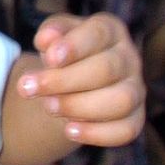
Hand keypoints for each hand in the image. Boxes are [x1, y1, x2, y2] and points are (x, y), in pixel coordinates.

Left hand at [15, 14, 144, 149]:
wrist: (71, 84)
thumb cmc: (63, 54)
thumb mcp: (53, 38)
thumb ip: (50, 33)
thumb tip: (47, 39)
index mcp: (111, 30)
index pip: (99, 33)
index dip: (75, 46)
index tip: (49, 59)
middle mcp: (129, 58)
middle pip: (106, 69)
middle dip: (64, 81)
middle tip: (28, 88)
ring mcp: (136, 90)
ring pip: (120, 101)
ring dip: (80, 106)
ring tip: (48, 107)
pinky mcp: (135, 118)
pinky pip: (126, 130)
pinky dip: (97, 133)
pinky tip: (69, 130)